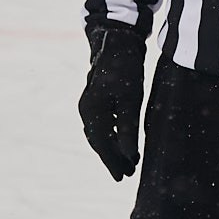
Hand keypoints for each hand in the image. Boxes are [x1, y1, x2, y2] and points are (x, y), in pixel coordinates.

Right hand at [80, 25, 146, 180]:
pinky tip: (123, 141)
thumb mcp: (132, 99)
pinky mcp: (96, 98)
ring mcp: (89, 103)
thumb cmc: (126, 68)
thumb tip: (129, 154)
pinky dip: (111, 135)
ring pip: (99, 133)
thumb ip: (128, 127)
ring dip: (112, 148)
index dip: (112, 162)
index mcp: (93, 111)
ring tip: (128, 161)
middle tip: (127, 174)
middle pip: (99, 141)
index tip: (122, 177)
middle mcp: (87, 109)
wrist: (117, 41)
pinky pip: (101, 124)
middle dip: (113, 158)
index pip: (102, 144)